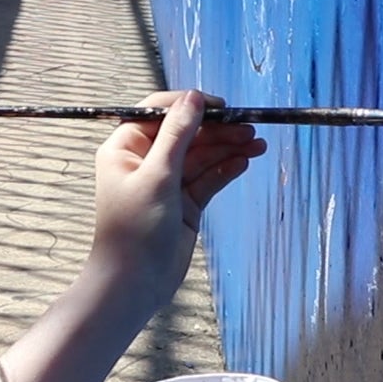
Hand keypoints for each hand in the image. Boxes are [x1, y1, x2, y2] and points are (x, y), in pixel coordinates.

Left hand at [86, 89, 266, 305]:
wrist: (135, 283)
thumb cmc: (134, 230)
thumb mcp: (157, 175)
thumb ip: (178, 135)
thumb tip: (193, 98)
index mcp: (126, 147)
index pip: (160, 112)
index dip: (189, 106)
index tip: (219, 106)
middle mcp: (145, 161)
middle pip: (187, 134)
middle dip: (217, 130)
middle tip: (248, 128)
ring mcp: (167, 182)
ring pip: (202, 156)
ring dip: (228, 148)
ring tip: (256, 144)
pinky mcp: (185, 202)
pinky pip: (208, 178)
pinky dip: (225, 170)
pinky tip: (243, 162)